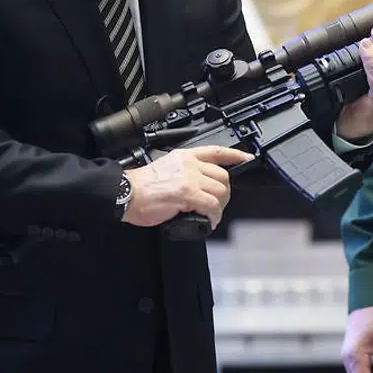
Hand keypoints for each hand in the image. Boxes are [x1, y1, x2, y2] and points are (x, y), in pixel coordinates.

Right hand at [122, 145, 253, 228]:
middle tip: (217, 204)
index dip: (235, 155)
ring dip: (220, 206)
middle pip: (223, 176)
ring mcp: (190, 179)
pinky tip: (209, 221)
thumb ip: (185, 172)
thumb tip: (199, 186)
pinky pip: (212, 206)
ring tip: (211, 214)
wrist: (125, 193)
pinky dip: (214, 216)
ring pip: (220, 191)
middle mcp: (190, 165)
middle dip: (224, 193)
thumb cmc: (141, 186)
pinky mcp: (188, 194)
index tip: (247, 158)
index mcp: (185, 156)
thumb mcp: (166, 167)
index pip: (216, 151)